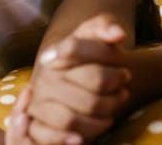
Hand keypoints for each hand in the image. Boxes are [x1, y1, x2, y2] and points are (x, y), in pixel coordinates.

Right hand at [9, 14, 133, 144]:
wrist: (75, 76)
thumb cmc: (93, 54)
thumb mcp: (98, 33)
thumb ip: (106, 27)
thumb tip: (118, 34)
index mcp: (58, 53)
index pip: (79, 55)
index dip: (111, 70)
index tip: (125, 74)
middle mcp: (45, 77)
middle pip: (89, 89)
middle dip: (113, 95)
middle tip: (123, 93)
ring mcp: (39, 101)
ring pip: (69, 118)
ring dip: (99, 119)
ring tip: (112, 113)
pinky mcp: (36, 123)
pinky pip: (48, 137)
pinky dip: (67, 139)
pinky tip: (83, 139)